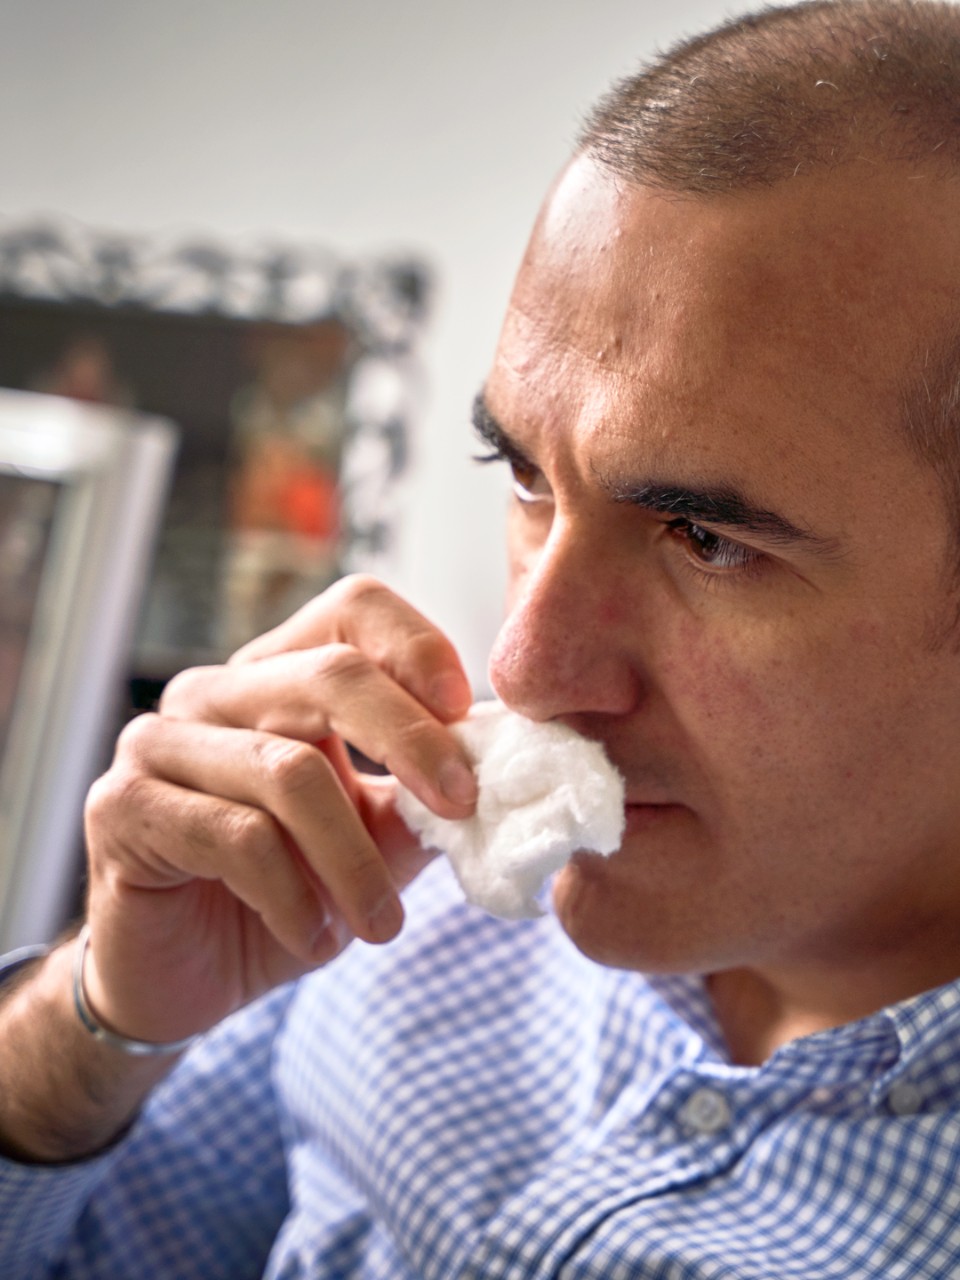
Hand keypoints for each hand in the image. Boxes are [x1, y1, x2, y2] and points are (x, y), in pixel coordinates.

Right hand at [81, 575, 476, 1047]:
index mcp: (279, 678)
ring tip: (381, 925)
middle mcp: (215, 692)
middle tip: (462, 808)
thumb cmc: (283, 895)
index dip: (417, 647)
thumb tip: (499, 768)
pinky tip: (315, 939)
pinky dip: (295, 897)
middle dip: (412, 741)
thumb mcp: (374, 842)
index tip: (466, 713)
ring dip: (354, 861)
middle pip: (330, 673)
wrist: (183, 977)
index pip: (354, 608)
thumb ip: (422, 798)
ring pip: (289, 773)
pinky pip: (236, 837)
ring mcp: (158, 741)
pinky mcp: (122, 805)